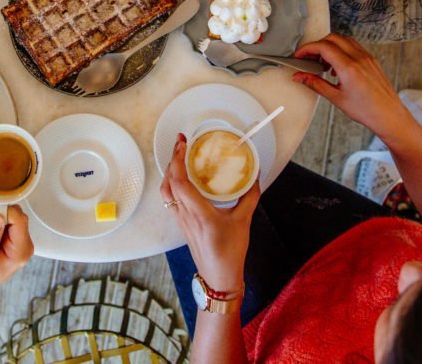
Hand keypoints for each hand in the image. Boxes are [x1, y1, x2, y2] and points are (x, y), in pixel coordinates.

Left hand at [160, 135, 259, 291]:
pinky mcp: (181, 224)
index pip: (180, 181)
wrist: (219, 277)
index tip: (183, 143)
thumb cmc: (230, 252)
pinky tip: (183, 179)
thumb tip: (255, 175)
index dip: (178, 159)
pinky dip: (173, 184)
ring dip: (170, 171)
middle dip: (172, 159)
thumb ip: (250, 196)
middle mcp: (185, 215)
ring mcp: (180, 220)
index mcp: (199, 213)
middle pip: (169, 182)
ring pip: (166, 191)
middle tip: (181, 143)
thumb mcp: (244, 221)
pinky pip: (171, 199)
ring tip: (180, 157)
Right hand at [291, 33, 417, 143]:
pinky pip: (354, 47)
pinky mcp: (372, 60)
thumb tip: (300, 77)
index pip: (323, 47)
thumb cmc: (367, 110)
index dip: (308, 48)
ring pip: (344, 40)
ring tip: (324, 64)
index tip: (300, 56)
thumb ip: (315, 84)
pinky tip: (338, 67)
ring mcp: (367, 58)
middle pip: (332, 38)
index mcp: (349, 68)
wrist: (389, 115)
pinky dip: (342, 51)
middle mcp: (359, 58)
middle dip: (317, 45)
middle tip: (309, 58)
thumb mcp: (336, 98)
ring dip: (330, 47)